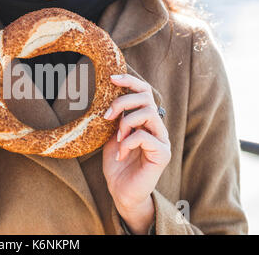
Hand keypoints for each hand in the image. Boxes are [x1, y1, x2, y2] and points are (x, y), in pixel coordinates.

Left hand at [102, 74, 170, 233]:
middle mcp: (157, 127)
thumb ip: (115, 118)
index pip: (144, 92)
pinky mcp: (163, 154)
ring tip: (117, 139)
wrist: (121, 191)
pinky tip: (121, 154)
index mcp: (145, 120)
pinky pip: (145, 137)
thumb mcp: (111, 135)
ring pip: (149, 113)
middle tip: (107, 116)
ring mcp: (162, 140)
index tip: (111, 78)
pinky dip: (128, 142)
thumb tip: (107, 96)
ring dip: (126, 123)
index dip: (130, 81)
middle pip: (147, 98)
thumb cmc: (116, 163)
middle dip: (123, 102)